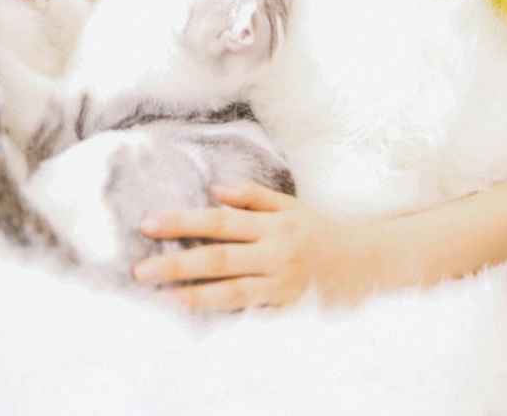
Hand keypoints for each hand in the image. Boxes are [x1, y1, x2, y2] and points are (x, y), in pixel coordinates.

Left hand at [132, 180, 380, 310]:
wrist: (366, 265)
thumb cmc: (321, 231)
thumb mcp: (290, 205)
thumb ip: (252, 196)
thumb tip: (214, 191)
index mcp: (273, 224)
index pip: (219, 222)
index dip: (182, 222)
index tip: (148, 224)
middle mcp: (274, 255)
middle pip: (218, 259)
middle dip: (176, 264)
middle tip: (140, 270)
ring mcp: (280, 287)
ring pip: (230, 293)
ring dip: (191, 296)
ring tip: (160, 297)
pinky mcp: (286, 311)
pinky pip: (249, 315)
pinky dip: (222, 316)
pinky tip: (196, 316)